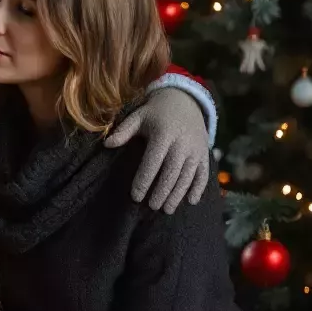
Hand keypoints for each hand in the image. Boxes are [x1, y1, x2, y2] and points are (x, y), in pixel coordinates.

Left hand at [106, 88, 209, 213]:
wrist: (185, 101)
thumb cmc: (156, 112)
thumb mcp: (138, 117)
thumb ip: (124, 131)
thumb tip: (106, 144)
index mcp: (163, 135)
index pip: (152, 162)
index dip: (144, 180)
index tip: (135, 196)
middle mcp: (181, 144)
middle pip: (171, 173)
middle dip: (161, 192)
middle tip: (152, 207)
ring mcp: (195, 150)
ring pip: (187, 176)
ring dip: (177, 194)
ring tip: (167, 209)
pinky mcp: (205, 154)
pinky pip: (203, 173)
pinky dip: (199, 188)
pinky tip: (191, 201)